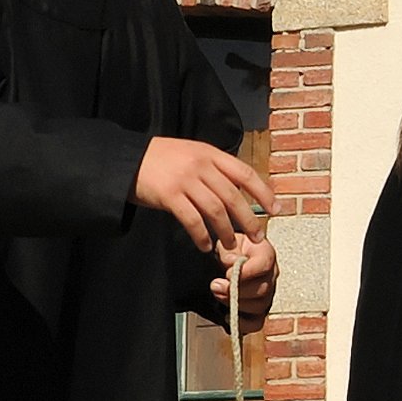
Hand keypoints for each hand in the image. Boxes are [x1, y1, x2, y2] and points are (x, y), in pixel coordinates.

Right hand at [135, 136, 274, 255]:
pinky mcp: (169, 195)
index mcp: (210, 154)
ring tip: (230, 246)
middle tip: (258, 237)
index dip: (264, 192)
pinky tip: (205, 246)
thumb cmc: (160, 160)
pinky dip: (201, 236)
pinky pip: (193, 220)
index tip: (276, 209)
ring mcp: (185, 179)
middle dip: (248, 220)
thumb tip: (236, 190)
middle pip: (233, 196)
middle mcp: (200, 165)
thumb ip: (212, 169)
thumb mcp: (191, 154)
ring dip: (226, 232)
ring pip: (216, 211)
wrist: (125, 159)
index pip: (245, 173)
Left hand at [212, 233, 277, 330]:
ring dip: (236, 304)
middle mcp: (271, 276)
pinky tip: (227, 316)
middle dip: (237, 291)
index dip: (246, 272)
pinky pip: (256, 323)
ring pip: (260, 307)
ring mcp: (267, 295)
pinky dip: (242, 324)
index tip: (227, 274)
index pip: (264, 265)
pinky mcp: (259, 310)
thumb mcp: (225, 241)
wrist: (228, 258)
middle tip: (216, 286)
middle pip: (262, 290)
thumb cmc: (228, 249)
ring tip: (218, 297)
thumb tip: (232, 263)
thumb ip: (228, 250)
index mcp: (266, 254)